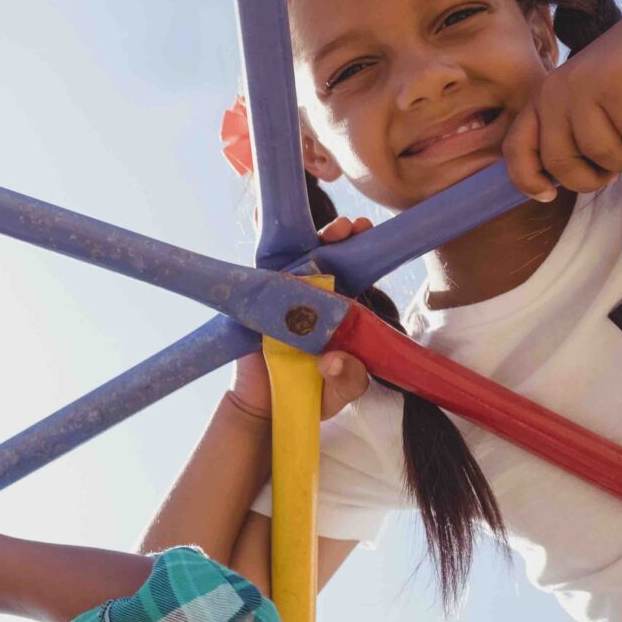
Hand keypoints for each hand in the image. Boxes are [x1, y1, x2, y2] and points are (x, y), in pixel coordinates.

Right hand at [226, 217, 371, 420]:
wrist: (266, 408)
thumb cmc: (311, 394)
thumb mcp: (341, 390)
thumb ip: (349, 378)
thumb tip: (334, 360)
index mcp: (338, 310)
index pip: (353, 272)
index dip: (359, 250)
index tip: (365, 231)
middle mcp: (312, 297)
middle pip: (324, 257)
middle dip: (336, 236)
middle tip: (346, 227)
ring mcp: (282, 297)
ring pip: (292, 257)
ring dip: (300, 233)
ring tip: (314, 225)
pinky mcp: (255, 303)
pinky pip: (257, 272)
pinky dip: (259, 241)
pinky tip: (257, 213)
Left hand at [500, 14, 621, 199]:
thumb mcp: (584, 102)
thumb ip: (566, 133)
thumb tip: (560, 184)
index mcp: (540, 99)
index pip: (515, 150)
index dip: (528, 180)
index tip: (550, 195)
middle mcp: (554, 92)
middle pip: (560, 162)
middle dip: (591, 179)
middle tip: (614, 170)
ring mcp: (584, 85)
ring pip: (599, 152)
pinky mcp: (618, 82)